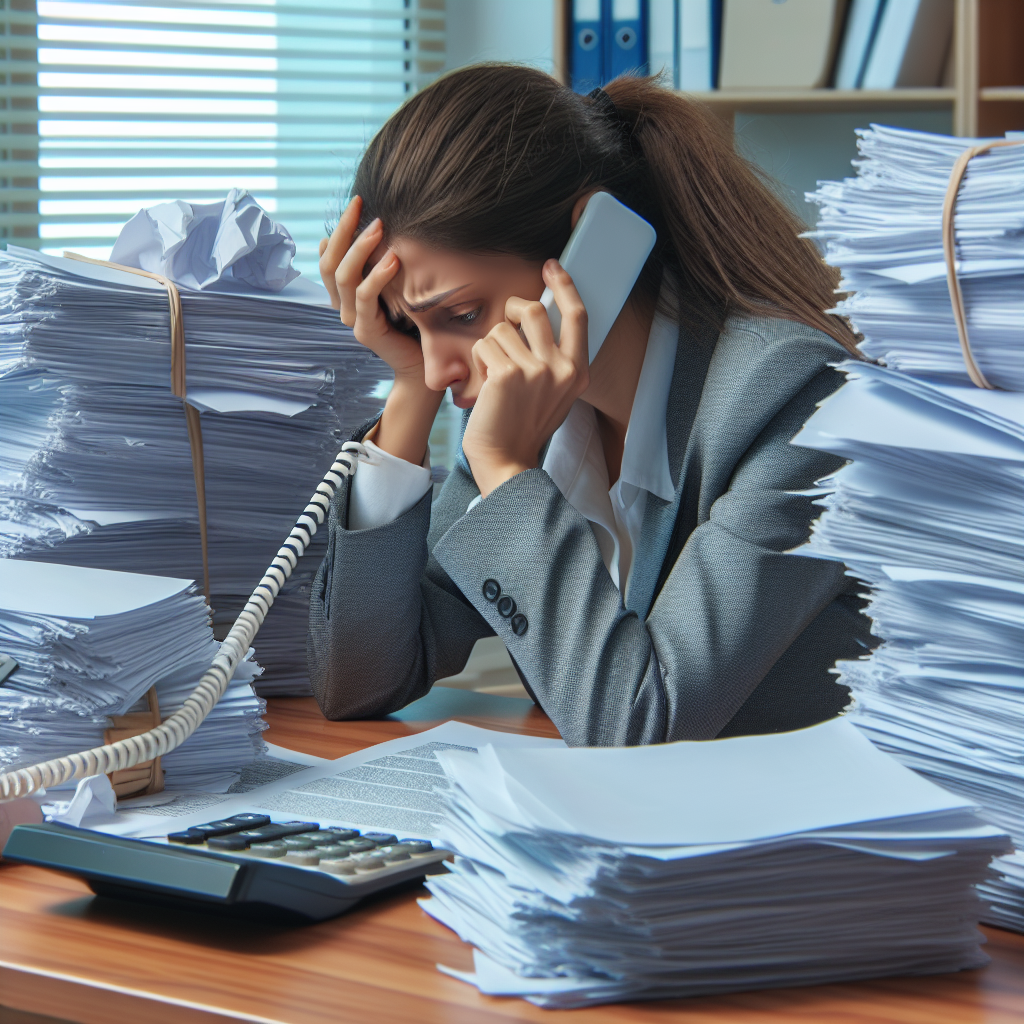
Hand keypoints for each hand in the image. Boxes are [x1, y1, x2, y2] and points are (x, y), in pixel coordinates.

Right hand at [318, 197, 440, 464]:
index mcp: (347, 294)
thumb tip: (387, 229)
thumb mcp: (400, 286)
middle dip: (344, 229)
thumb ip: (387, 264)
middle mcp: (343, 306)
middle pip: (330, 262)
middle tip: (360, 203)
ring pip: (343, 276)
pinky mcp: (366, 331)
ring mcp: (352, 319)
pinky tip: (393, 258)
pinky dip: (377, 276)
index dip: (339, 229)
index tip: (358, 203)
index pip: (330, 256)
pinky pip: (365, 298)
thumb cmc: (417, 323)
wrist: (425, 366)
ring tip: (378, 225)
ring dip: (359, 247)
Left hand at [463, 260, 588, 497]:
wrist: (506, 460)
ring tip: (494, 376)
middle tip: (506, 326)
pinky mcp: (506, 374)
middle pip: (534, 310)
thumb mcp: (554, 392)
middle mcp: (561, 368)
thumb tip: (535, 316)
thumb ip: (553, 357)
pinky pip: (484, 345)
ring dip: (490, 346)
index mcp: (578, 371)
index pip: (577, 315)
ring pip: (502, 328)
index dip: (565, 285)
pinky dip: (478, 361)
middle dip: (512, 309)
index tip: (552, 267)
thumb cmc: (523, 425)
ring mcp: (536, 371)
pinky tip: (484, 386)